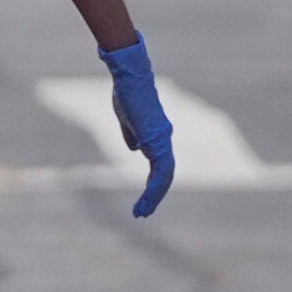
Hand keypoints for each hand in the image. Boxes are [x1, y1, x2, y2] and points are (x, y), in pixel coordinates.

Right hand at [103, 36, 177, 218]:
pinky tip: (147, 198)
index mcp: (156, 137)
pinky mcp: (156, 140)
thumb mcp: (126, 119)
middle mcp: (164, 140)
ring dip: (155, 196)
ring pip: (165, 176)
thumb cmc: (126, 94)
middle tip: (143, 213)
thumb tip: (135, 150)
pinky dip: (155, 187)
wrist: (129, 78)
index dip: (153, 183)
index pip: (160, 166)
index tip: (143, 199)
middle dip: (155, 195)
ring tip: (143, 212)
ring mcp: (162, 141)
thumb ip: (131, 135)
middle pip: (165, 174)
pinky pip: (161, 170)